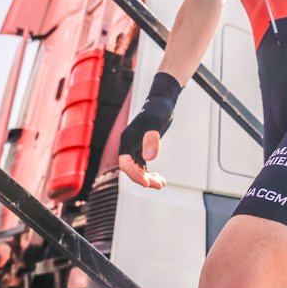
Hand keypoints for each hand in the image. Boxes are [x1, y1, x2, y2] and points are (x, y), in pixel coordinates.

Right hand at [117, 72, 180, 188]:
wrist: (161, 102)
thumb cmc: (158, 110)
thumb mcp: (157, 123)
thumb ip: (152, 139)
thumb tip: (149, 158)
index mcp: (127, 140)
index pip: (125, 163)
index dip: (134, 174)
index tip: (146, 183)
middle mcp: (128, 145)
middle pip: (131, 169)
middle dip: (143, 179)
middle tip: (159, 185)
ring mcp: (134, 147)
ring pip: (137, 169)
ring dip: (148, 178)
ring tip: (162, 184)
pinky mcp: (142, 148)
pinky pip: (142, 165)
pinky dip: (150, 173)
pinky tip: (160, 179)